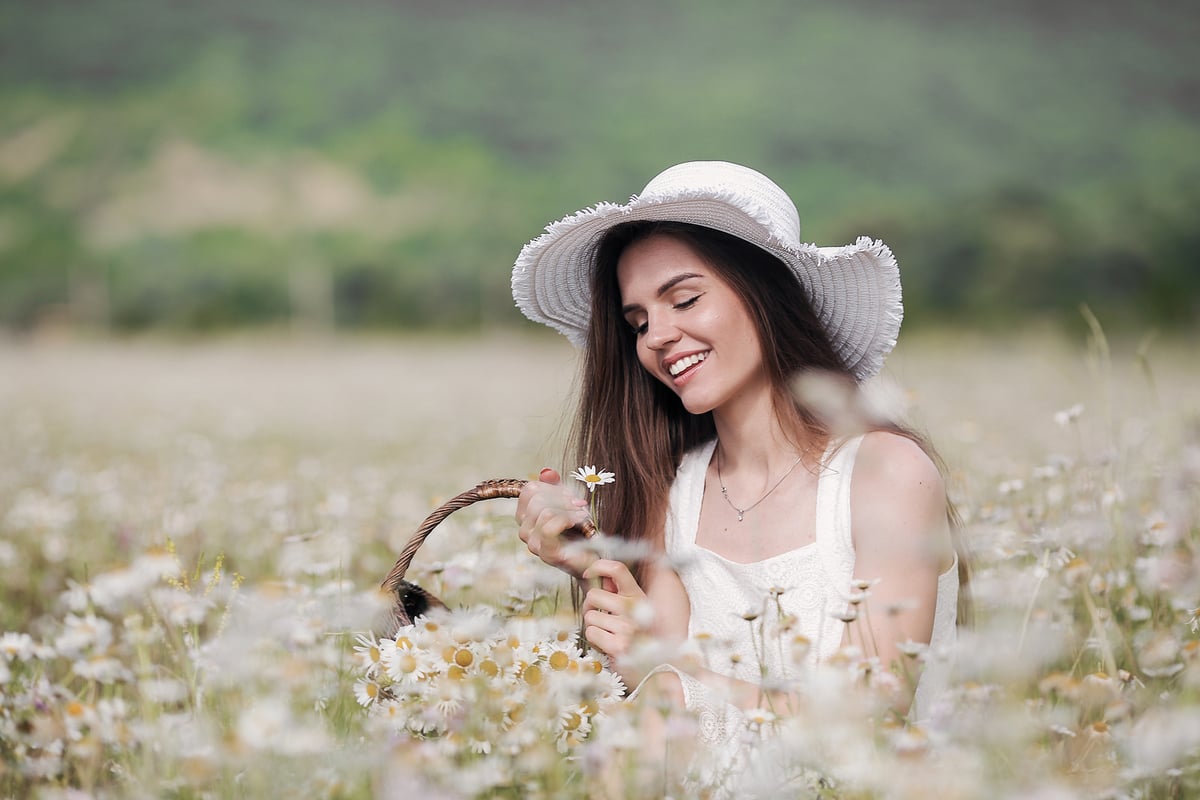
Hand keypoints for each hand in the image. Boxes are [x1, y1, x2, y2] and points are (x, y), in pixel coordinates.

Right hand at [516, 468, 595, 577]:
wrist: (593, 558)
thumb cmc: (579, 531)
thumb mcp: (567, 503)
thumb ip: (556, 487)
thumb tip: (547, 473)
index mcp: (525, 517)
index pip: (530, 490)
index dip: (553, 488)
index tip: (570, 495)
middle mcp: (524, 530)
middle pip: (537, 498)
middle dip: (563, 498)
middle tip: (580, 504)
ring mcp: (533, 543)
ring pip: (545, 511)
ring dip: (569, 509)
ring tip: (583, 515)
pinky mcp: (546, 553)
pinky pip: (550, 526)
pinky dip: (568, 519)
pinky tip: (580, 522)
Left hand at [582, 559, 653, 680]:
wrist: (652, 668)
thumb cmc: (637, 637)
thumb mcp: (633, 611)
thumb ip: (617, 593)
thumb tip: (595, 576)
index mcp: (638, 596)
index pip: (618, 569)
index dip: (598, 566)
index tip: (588, 574)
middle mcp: (634, 609)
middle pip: (593, 595)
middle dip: (589, 607)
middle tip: (599, 617)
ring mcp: (627, 627)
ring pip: (589, 616)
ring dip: (593, 627)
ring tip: (608, 634)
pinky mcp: (618, 645)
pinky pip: (590, 633)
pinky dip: (594, 640)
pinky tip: (607, 645)